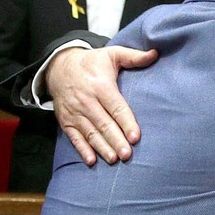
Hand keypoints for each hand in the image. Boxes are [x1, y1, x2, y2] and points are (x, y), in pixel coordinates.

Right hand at [47, 46, 155, 164]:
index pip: (116, 107)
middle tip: (128, 154)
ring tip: (114, 159)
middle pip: (104, 124)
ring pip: (90, 133)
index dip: (126, 122)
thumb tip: (156, 53)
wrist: (58, 66)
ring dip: (102, 147)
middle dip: (116, 140)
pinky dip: (82, 149)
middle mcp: (86, 101)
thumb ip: (133, 56)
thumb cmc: (92, 63)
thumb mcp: (111, 54)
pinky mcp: (66, 120)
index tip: (136, 136)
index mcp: (100, 86)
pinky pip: (74, 137)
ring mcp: (75, 112)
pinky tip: (91, 160)